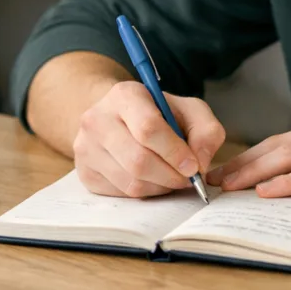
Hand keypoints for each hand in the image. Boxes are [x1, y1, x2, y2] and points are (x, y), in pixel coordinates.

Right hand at [73, 81, 225, 198]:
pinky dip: (145, 193)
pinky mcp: (84, 172)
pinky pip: (121, 194)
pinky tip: (153, 180)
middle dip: (171, 176)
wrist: (118, 118)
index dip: (175, 152)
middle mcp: (97, 119)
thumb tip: (201, 163)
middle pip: (138, 160)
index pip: (148, 128)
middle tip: (188, 179)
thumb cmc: (158, 114)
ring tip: (172, 177)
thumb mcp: (188, 110)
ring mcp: (85, 147)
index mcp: (124, 95)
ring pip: (130, 182)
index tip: (194, 166)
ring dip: (161, 187)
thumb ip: (206, 131)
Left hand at [206, 116, 290, 200]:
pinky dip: (287, 182)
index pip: (284, 141)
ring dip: (254, 171)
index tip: (229, 168)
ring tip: (228, 185)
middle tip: (214, 177)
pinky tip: (267, 192)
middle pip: (276, 146)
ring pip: (287, 156)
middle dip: (242, 162)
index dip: (254, 154)